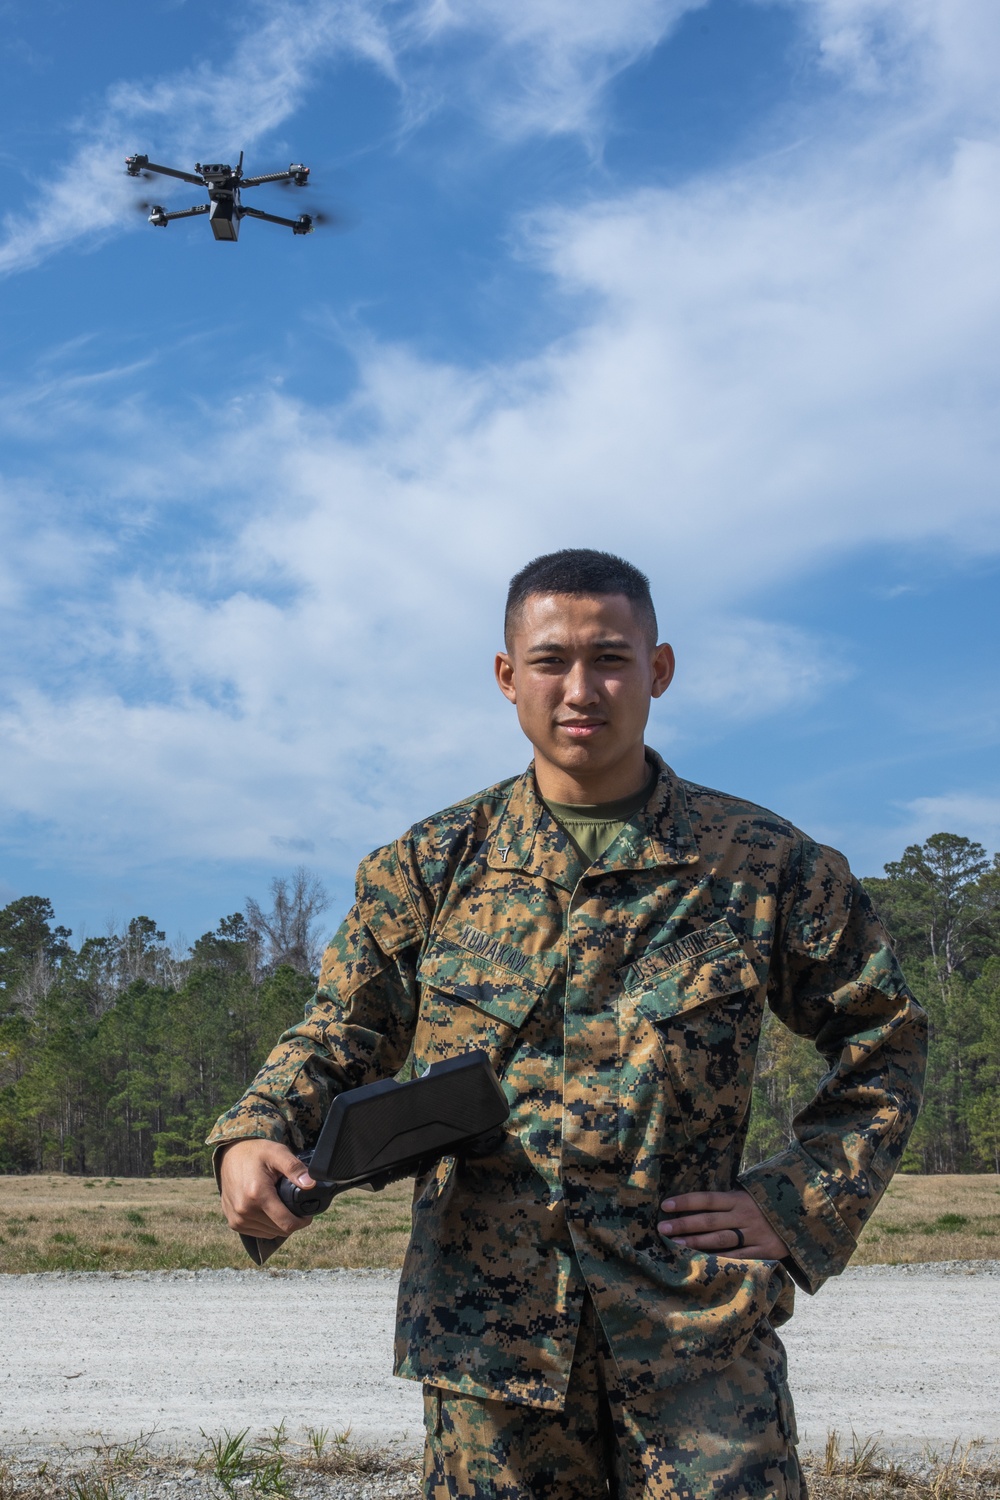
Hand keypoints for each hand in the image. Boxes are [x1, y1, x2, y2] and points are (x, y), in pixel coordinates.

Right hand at [218, 1139, 316, 1239]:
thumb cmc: (256, 1153)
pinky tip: (268, 1210)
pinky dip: (267, 1225)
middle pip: (280, 1230)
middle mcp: (245, 1211)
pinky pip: (258, 1232)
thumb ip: (295, 1168)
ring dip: (279, 1224)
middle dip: (291, 1220)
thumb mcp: (277, 1153)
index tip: (307, 1213)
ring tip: (280, 1205)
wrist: (230, 1155)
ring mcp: (237, 1219)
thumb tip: (311, 1184)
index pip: (287, 1223)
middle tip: (294, 1204)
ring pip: (270, 1233)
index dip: (302, 1221)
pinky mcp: (233, 1223)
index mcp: (257, 1194)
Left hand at [658, 1189, 788, 1259]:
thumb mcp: (751, 1195)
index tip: (665, 1205)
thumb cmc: (770, 1204)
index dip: (686, 1202)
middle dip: (684, 1224)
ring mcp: (755, 1234)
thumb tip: (698, 1203)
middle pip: (709, 1220)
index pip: (707, 1199)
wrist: (806, 1214)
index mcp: (740, 1198)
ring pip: (721, 1240)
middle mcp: (745, 1215)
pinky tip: (705, 1263)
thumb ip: (729, 1200)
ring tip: (676, 1245)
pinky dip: (723, 1261)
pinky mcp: (766, 1251)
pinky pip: (740, 1258)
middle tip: (662, 1228)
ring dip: (697, 1243)